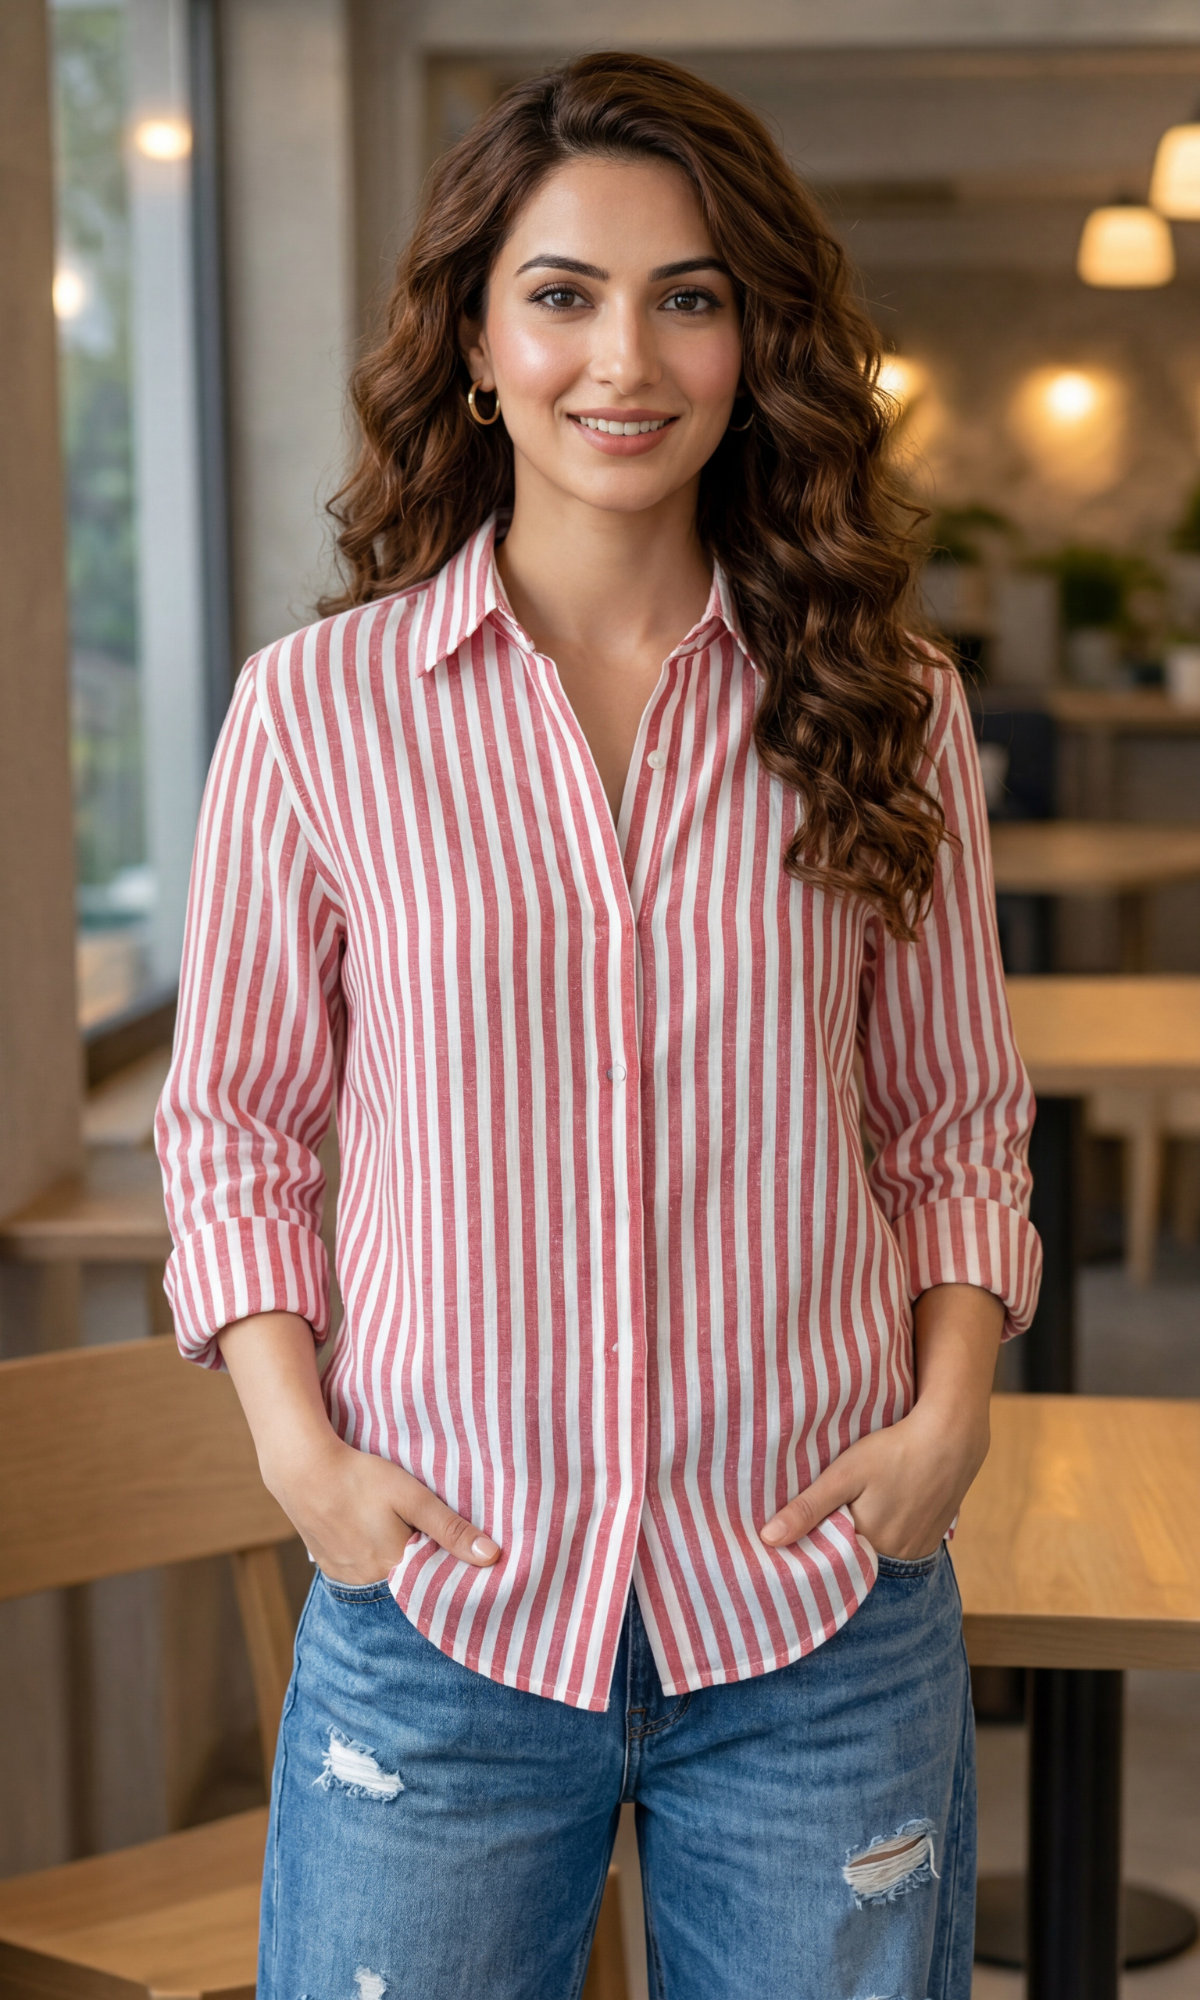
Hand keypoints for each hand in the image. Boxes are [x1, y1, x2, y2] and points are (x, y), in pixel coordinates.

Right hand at [217, 1310, 499, 1584]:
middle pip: (407, 1583)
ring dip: (396, 1564)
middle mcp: (369, 1583)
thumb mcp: (413, 1497)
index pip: (432, 1584)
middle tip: (430, 1539)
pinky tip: (374, 1536)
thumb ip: (451, 1529)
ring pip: (383, 1579)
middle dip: (423, 1568)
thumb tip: (492, 1557)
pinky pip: (360, 1574)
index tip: (465, 1561)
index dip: (448, 1572)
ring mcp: (345, 1578)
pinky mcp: (329, 1567)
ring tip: (400, 1535)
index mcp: (394, 1569)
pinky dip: (372, 1561)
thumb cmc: (361, 1478)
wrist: (303, 1470)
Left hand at [759, 1396, 988, 1560]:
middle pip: (856, 1562)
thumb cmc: (894, 1451)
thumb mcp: (844, 1474)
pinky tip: (880, 1514)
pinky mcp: (932, 1539)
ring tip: (848, 1518)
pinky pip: (901, 1549)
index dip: (813, 1553)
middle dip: (836, 1550)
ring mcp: (918, 1551)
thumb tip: (768, 1540)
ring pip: (880, 1557)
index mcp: (869, 1546)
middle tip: (818, 1527)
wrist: (952, 1438)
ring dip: (863, 1544)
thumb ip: (807, 1508)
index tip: (792, 1545)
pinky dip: (887, 1539)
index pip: (831, 1564)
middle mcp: (897, 1559)